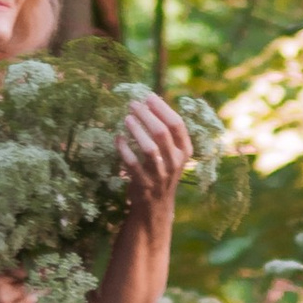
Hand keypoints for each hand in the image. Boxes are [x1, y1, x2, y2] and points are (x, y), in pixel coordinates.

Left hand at [118, 92, 193, 209]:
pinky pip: (132, 164)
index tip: (148, 96)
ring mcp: (160, 174)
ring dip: (136, 130)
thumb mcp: (172, 153)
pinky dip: (124, 149)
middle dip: (146, 115)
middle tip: (133, 104)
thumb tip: (151, 101)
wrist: (156, 205)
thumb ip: (166, 131)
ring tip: (126, 118)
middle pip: (161, 132)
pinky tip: (118, 138)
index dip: (162, 108)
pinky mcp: (144, 184)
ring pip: (149, 148)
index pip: (177, 124)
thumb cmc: (162, 171)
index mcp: (184, 151)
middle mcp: (175, 162)